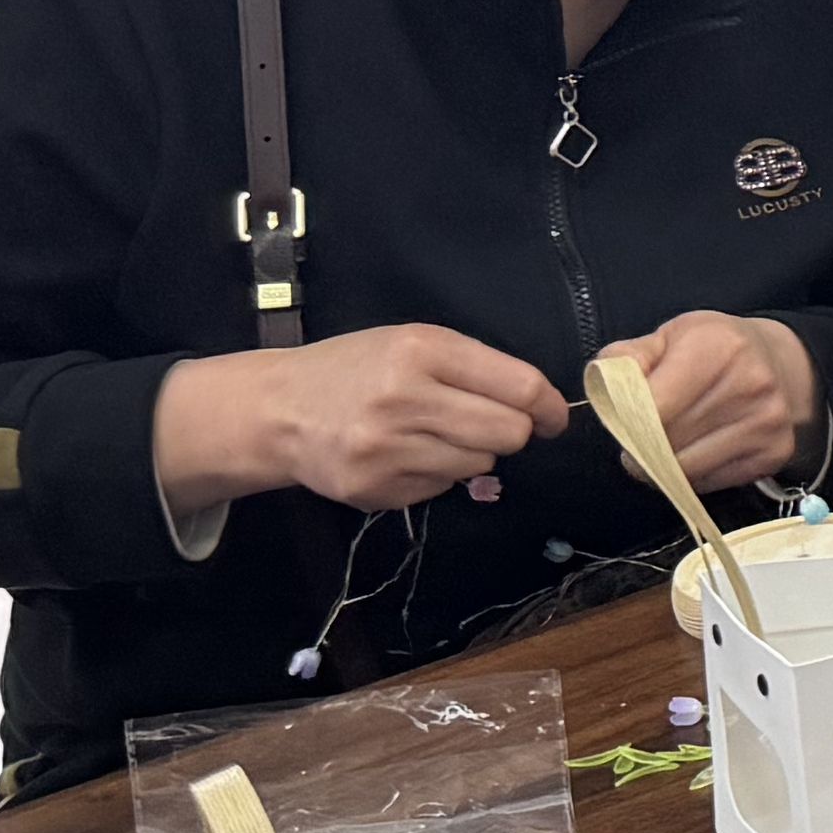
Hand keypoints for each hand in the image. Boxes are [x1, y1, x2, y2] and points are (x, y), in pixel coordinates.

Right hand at [153, 323, 567, 517]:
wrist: (278, 409)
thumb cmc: (357, 368)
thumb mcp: (412, 342)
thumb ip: (476, 367)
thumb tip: (540, 407)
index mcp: (421, 350)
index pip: (519, 387)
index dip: (549, 407)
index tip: (553, 417)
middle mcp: (404, 399)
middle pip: (508, 433)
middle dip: (511, 431)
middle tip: (486, 423)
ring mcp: (386, 450)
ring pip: (480, 466)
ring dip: (471, 454)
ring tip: (432, 434)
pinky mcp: (374, 489)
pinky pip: (442, 489)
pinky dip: (436, 475)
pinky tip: (403, 455)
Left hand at [603, 310, 819, 490]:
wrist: (782, 364)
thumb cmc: (715, 350)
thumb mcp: (670, 336)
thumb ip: (628, 359)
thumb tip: (606, 391)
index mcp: (718, 347)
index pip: (654, 406)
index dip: (628, 420)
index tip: (623, 420)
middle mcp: (750, 384)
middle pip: (667, 441)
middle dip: (644, 443)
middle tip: (641, 435)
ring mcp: (767, 422)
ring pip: (686, 469)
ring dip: (665, 464)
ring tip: (669, 444)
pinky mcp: (775, 453)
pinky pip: (710, 483)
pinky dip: (694, 475)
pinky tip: (700, 450)